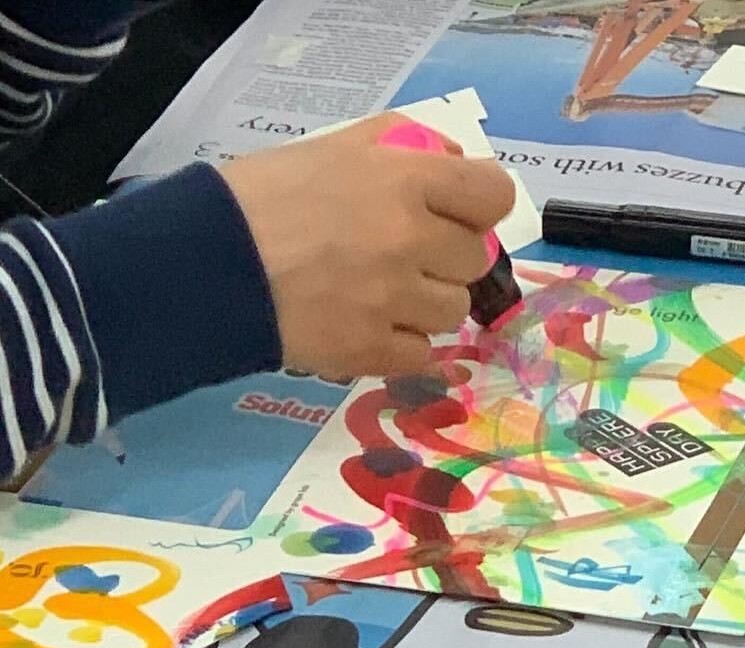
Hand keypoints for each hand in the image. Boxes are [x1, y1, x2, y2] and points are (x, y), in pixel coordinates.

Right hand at [219, 113, 515, 379]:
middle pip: (473, 259)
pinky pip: (422, 353)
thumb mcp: (331, 148)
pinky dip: (400, 343)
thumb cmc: (259, 197)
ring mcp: (393, 300)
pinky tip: (364, 325)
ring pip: (452, 310)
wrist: (198, 263)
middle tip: (399, 255)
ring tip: (375, 293)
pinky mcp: (371, 350)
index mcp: (403, 181)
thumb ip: (401, 147)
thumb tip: (456, 165)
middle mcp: (409, 239)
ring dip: (424, 304)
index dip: (478, 206)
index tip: (456, 215)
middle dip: (444, 258)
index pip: (493, 195)